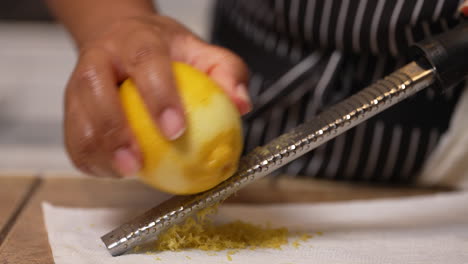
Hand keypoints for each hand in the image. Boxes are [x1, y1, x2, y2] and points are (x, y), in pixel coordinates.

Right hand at [64, 15, 250, 177]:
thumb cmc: (162, 51)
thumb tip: (241, 105)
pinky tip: (114, 171)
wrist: (121, 40)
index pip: (146, 61)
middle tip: (139, 163)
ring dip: (98, 152)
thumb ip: (225, 72)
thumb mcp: (201, 52)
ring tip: (126, 173)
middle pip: (97, 91)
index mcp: (136, 40)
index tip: (176, 131)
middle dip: (115, 131)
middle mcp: (101, 58)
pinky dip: (90, 160)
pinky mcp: (70, 106)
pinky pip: (72, 138)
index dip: (158, 96)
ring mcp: (79, 82)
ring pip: (77, 118)